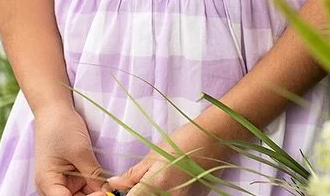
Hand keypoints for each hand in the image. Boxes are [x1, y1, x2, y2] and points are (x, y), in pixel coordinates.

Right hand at [33, 105, 107, 195]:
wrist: (55, 110)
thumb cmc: (62, 128)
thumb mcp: (80, 151)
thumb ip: (93, 174)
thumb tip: (106, 191)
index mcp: (48, 183)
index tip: (104, 194)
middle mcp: (53, 186)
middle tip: (110, 192)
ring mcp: (63, 181)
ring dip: (95, 193)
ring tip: (110, 188)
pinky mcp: (71, 175)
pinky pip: (84, 186)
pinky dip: (94, 186)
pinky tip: (105, 183)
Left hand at [102, 119, 231, 195]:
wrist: (216, 139)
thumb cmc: (185, 141)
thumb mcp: (155, 154)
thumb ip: (133, 174)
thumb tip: (113, 184)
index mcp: (156, 186)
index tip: (115, 192)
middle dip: (134, 194)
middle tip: (133, 185)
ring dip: (147, 194)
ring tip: (149, 182)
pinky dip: (160, 194)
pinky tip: (161, 184)